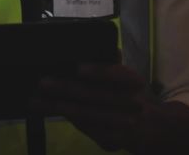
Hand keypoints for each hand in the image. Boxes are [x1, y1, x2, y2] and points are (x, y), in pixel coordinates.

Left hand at [34, 64, 149, 150]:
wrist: (152, 129)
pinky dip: (63, 118)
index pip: (119, 75)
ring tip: (35, 99)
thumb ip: (112, 64)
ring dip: (58, 106)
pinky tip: (46, 111)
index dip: (100, 72)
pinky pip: (84, 129)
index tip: (79, 68)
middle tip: (43, 82)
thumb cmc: (131, 95)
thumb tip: (98, 46)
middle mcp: (132, 105)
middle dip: (67, 90)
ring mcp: (122, 126)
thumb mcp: (129, 77)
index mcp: (136, 83)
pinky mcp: (110, 141)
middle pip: (96, 97)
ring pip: (86, 115)